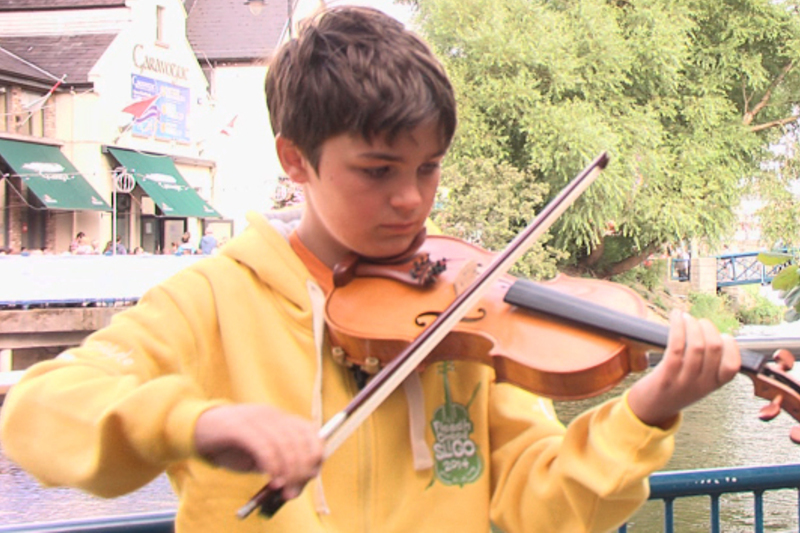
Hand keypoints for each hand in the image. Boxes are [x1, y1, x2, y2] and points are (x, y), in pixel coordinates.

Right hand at [194, 404, 323, 499]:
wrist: (198, 431)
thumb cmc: (231, 447)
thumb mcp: (259, 458)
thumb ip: (278, 467)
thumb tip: (296, 485)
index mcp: (281, 419)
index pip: (310, 432)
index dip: (315, 454)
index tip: (311, 476)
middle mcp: (272, 415)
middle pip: (298, 441)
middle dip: (300, 469)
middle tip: (294, 491)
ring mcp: (256, 418)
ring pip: (283, 444)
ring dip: (287, 470)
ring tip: (282, 488)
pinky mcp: (239, 426)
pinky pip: (263, 445)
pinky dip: (272, 464)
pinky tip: (271, 477)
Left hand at [628, 310, 740, 427]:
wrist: (650, 408)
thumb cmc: (675, 388)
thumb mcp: (699, 381)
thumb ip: (709, 364)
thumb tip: (714, 333)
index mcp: (714, 385)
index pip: (733, 365)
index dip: (730, 344)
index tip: (721, 335)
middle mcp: (702, 384)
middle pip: (714, 348)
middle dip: (708, 328)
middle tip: (699, 322)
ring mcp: (684, 381)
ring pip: (696, 345)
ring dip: (692, 324)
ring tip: (686, 317)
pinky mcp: (666, 375)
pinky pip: (676, 346)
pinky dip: (678, 326)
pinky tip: (676, 316)